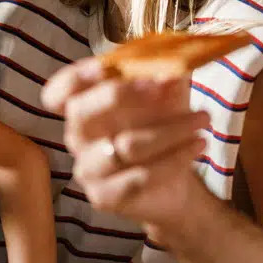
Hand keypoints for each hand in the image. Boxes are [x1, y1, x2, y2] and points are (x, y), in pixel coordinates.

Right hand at [40, 58, 210, 231]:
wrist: (174, 184)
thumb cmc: (162, 130)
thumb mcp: (167, 97)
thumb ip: (165, 80)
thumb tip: (170, 70)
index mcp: (83, 109)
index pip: (59, 92)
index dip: (77, 77)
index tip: (107, 66)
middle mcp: (78, 137)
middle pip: (81, 112)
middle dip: (122, 94)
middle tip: (163, 86)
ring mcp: (88, 169)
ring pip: (126, 145)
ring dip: (172, 129)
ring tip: (202, 119)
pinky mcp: (104, 196)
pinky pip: (140, 177)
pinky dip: (176, 159)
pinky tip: (197, 145)